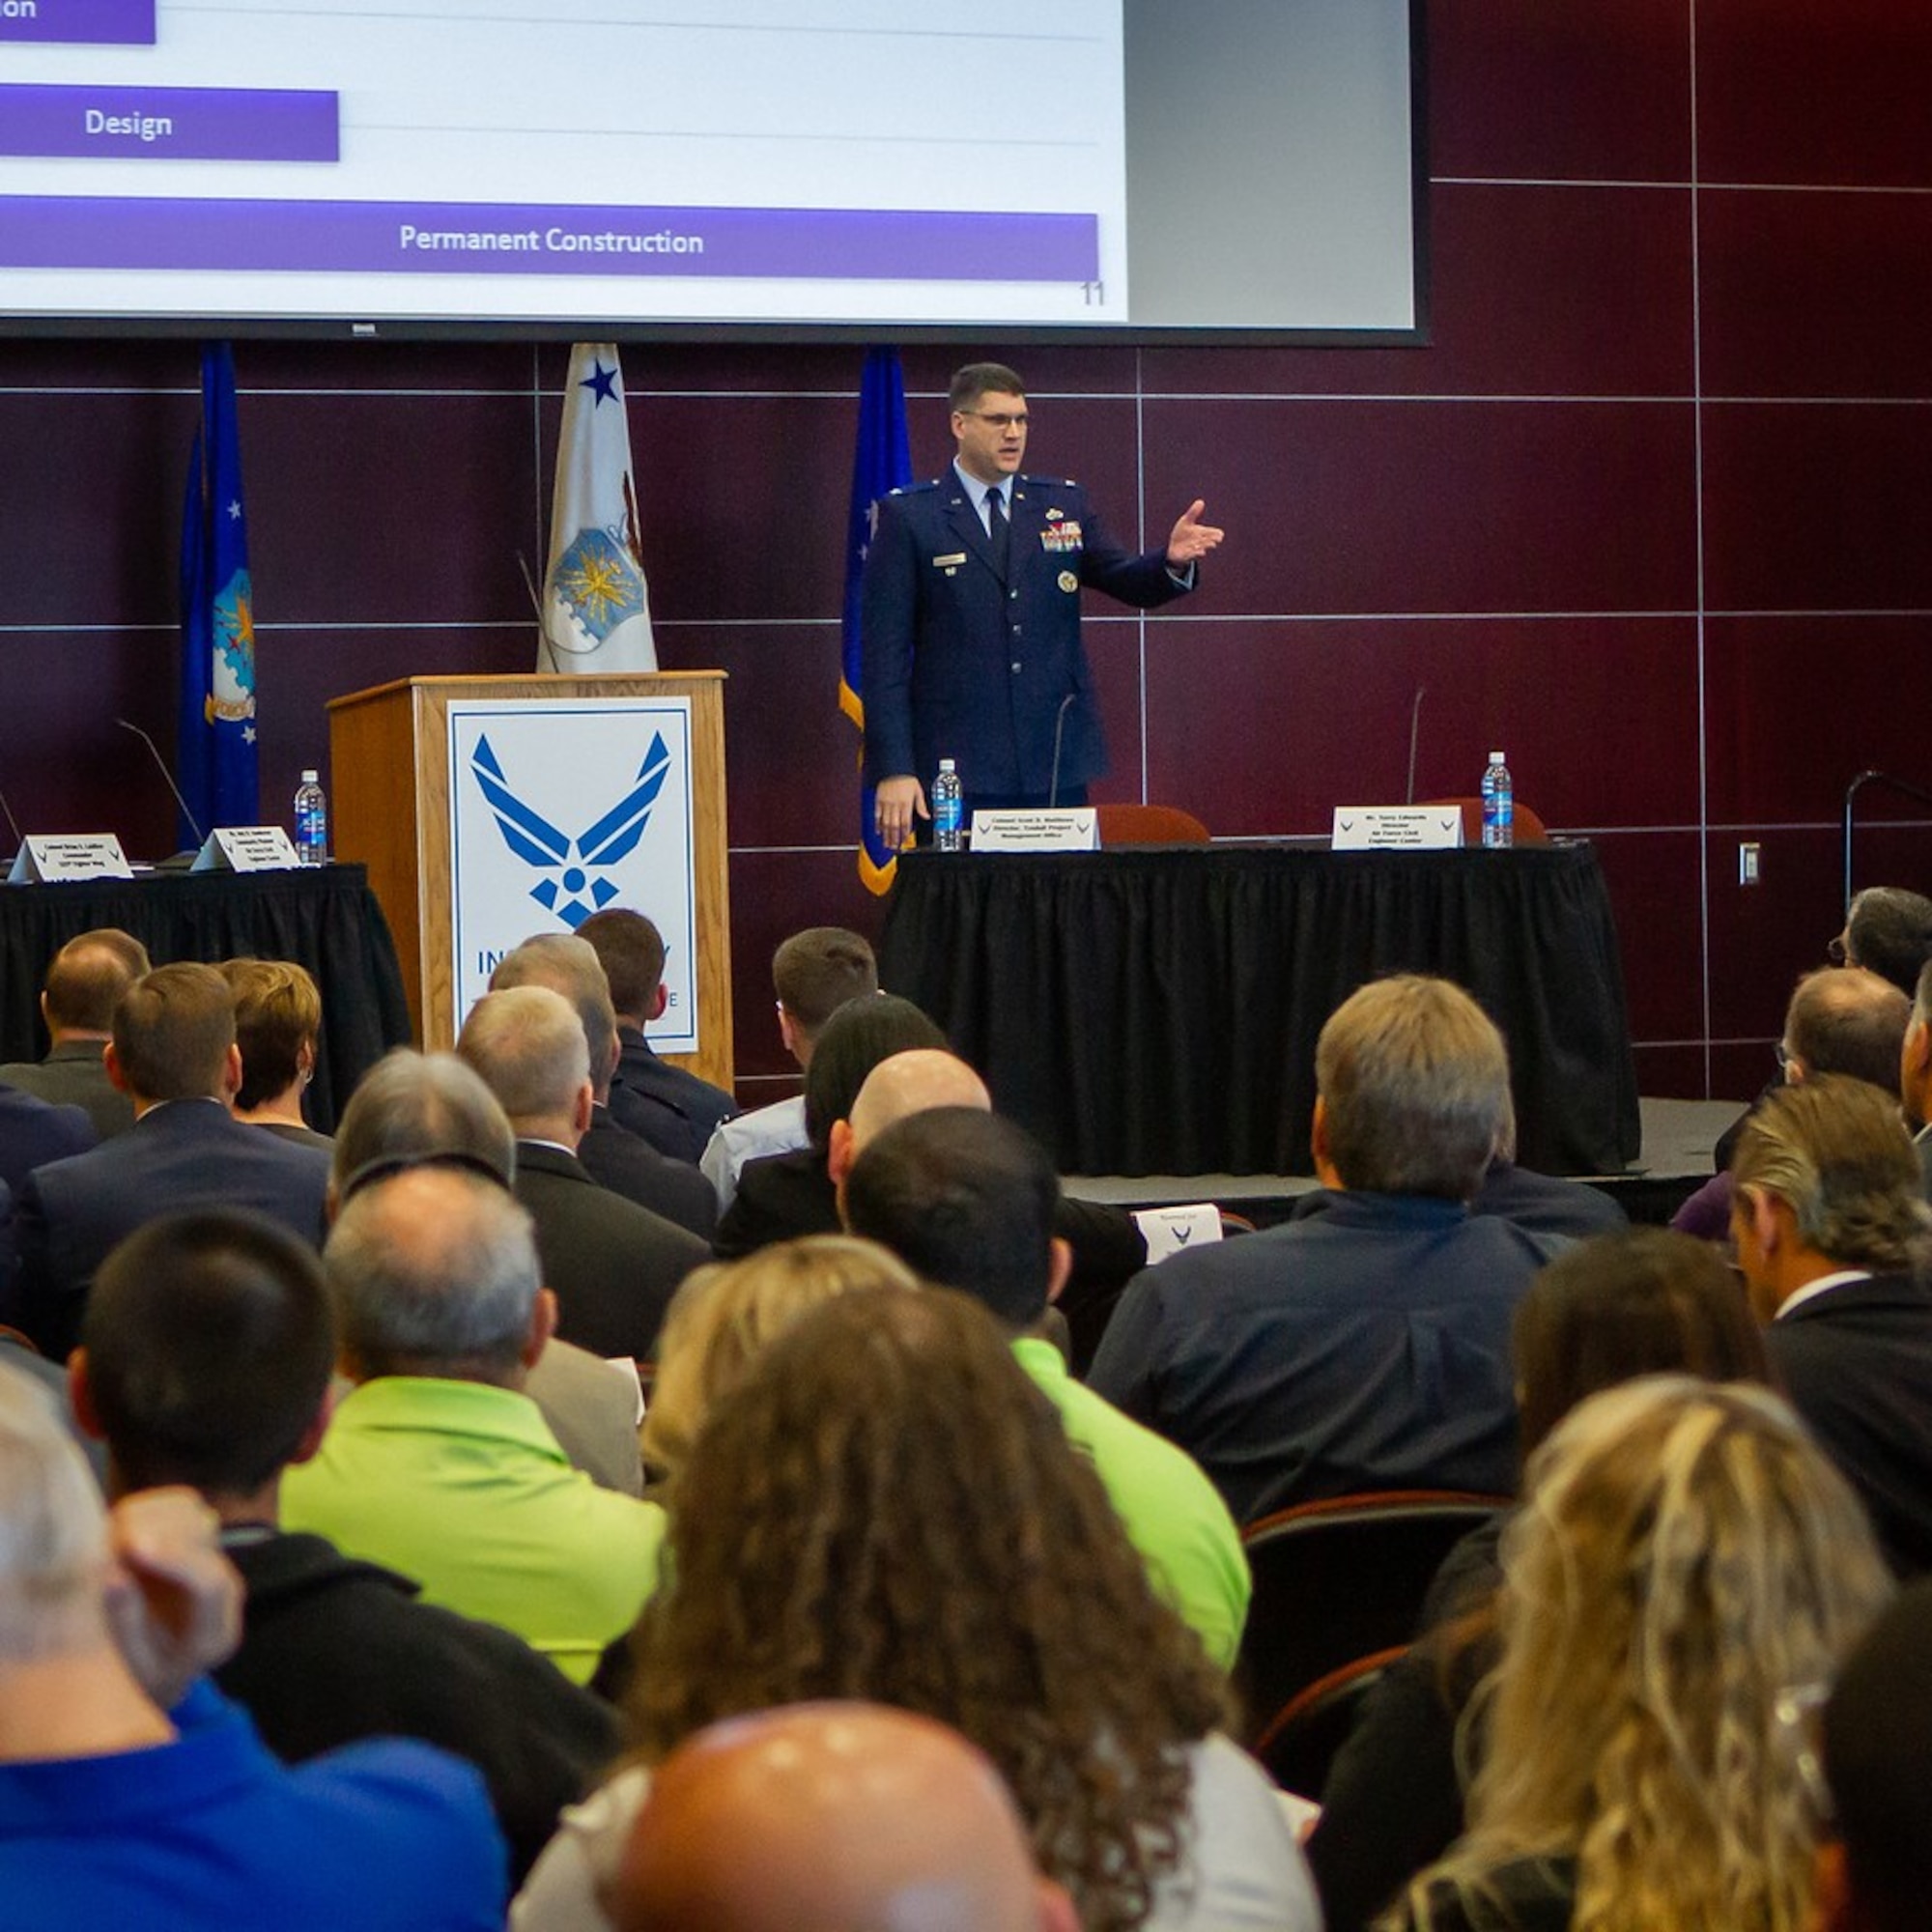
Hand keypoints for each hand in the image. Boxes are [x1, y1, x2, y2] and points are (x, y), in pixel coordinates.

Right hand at [102, 1488, 241, 1707]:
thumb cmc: (143, 1679)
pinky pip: (179, 1507)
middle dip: (154, 1532)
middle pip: (203, 1536)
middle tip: (107, 1545)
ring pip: (193, 1512)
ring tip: (113, 1542)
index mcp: (215, 1635)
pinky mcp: (198, 1542)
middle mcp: (226, 1589)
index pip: (209, 1583)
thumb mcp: (133, 1670)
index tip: (131, 1547)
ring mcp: (215, 1560)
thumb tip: (112, 1573)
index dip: (173, 1558)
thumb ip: (126, 1626)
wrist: (164, 1674)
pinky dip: (149, 1509)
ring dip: (150, 1517)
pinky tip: (123, 1531)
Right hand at [875, 775, 926, 851]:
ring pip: (885, 823)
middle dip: (894, 838)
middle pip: (895, 826)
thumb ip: (921, 805)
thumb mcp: (918, 790)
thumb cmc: (905, 778)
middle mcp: (895, 805)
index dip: (905, 833)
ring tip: (886, 843)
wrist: (893, 768)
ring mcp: (886, 804)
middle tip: (894, 847)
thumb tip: (927, 816)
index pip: (906, 823)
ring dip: (886, 835)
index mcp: (906, 803)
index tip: (905, 841)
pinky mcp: (878, 801)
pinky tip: (878, 831)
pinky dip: (877, 824)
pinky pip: (877, 815)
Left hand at [1166, 499, 1223, 568]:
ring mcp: (1195, 550)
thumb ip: (1193, 512)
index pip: (1214, 534)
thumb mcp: (1186, 521)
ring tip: (1209, 544)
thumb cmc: (1182, 534)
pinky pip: (1193, 556)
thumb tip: (1200, 501)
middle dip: (1212, 540)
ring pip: (1203, 549)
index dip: (1218, 534)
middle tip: (1215, 540)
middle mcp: (1200, 542)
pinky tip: (1199, 551)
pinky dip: (1196, 553)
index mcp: (1202, 533)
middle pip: (1210, 542)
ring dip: (1205, 546)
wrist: (1173, 548)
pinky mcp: (1187, 556)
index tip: (1220, 535)